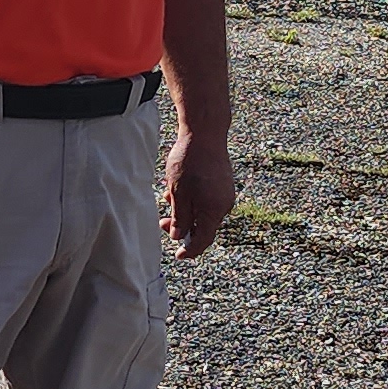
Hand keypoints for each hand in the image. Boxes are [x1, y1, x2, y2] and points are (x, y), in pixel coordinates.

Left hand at [162, 130, 237, 258]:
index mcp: (214, 209)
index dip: (190, 250)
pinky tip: (177, 189)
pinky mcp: (222, 183)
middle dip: (182, 226)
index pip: (203, 239)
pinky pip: (207, 199)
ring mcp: (225, 193)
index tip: (179, 255)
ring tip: (167, 197)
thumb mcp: (178, 193)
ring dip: (184, 210)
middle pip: (203, 226)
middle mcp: (224, 204)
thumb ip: (180, 217)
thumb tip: (178, 236)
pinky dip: (192, 200)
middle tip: (161, 223)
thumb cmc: (190, 161)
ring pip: (203, 211)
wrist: (205, 133)